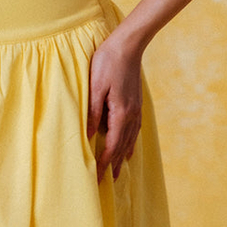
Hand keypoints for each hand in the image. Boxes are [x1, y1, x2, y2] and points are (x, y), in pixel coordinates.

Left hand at [87, 33, 142, 183]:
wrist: (127, 45)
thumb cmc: (107, 62)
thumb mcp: (95, 86)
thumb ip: (93, 112)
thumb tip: (89, 135)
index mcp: (121, 113)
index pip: (112, 145)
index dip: (105, 162)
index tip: (97, 176)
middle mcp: (132, 114)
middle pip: (123, 146)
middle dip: (114, 163)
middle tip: (107, 181)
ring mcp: (136, 109)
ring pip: (130, 139)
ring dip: (123, 155)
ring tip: (118, 170)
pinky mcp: (136, 102)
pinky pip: (135, 129)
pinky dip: (131, 141)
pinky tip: (129, 146)